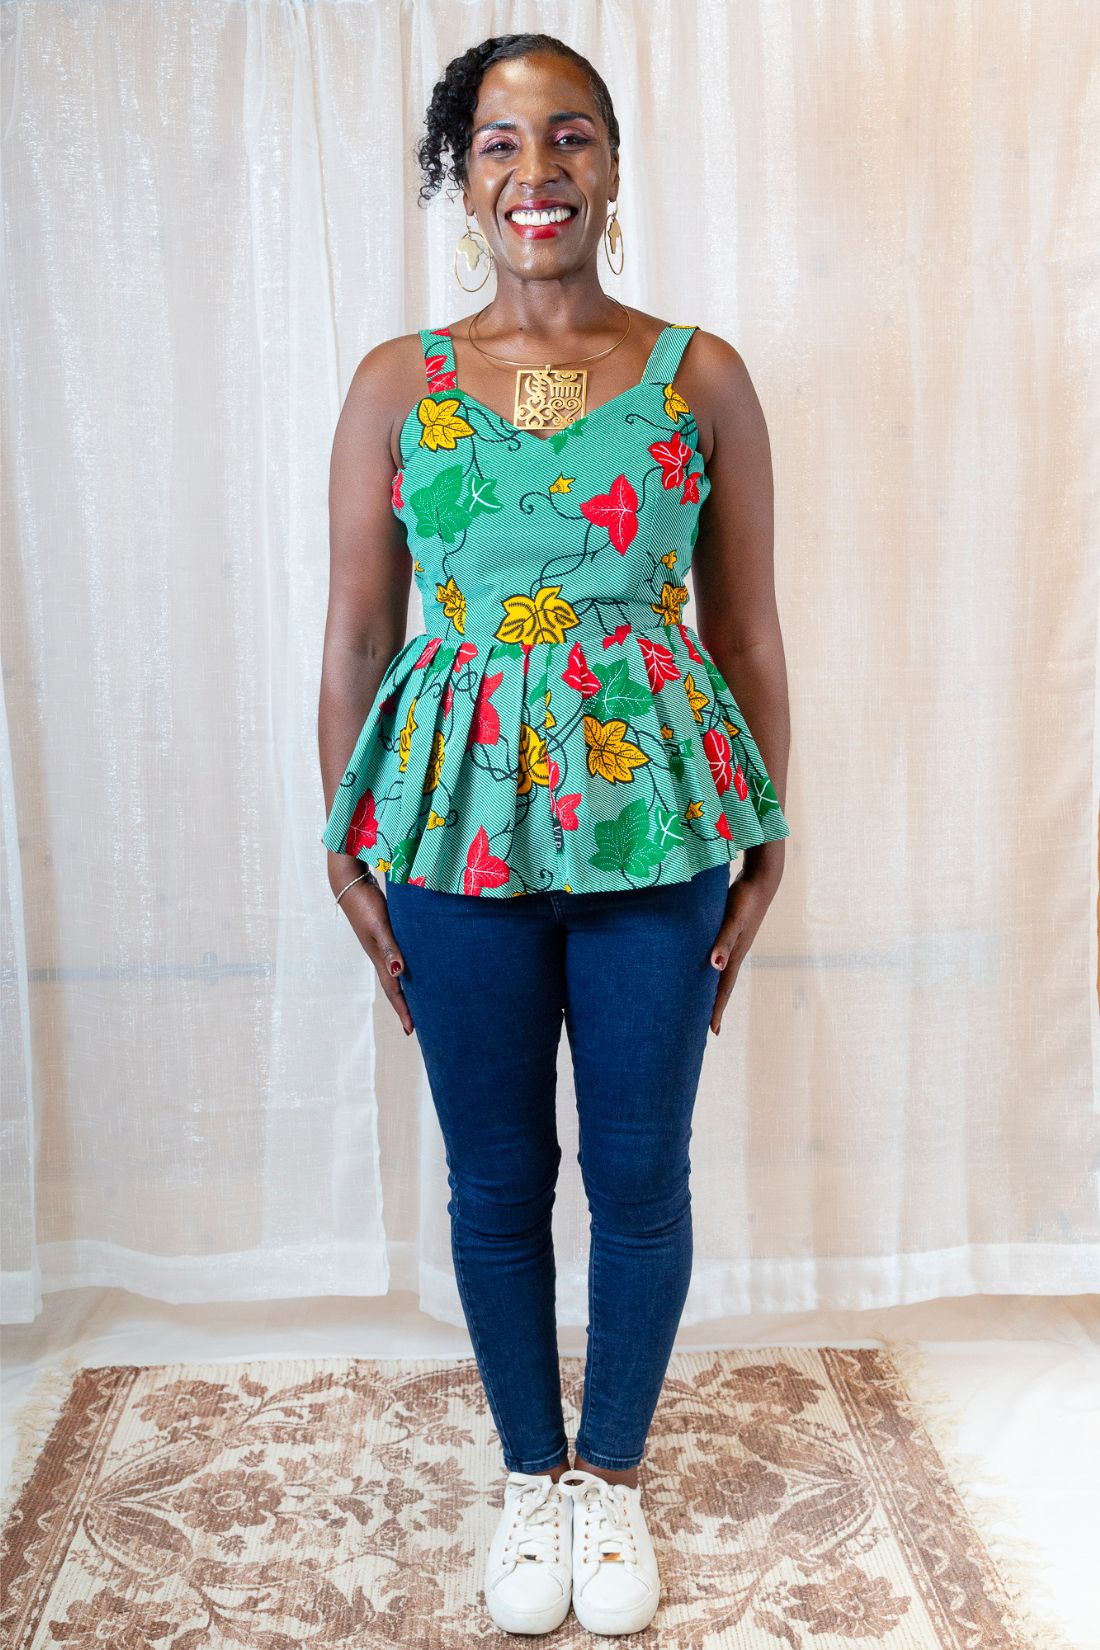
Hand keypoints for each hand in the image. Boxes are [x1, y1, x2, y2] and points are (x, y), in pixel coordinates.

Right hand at [337, 878, 413, 1035]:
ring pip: (396, 973)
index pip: (394, 991)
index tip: (410, 1031)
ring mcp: (381, 944)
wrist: (350, 883)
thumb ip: (390, 948)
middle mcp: (380, 955)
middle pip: (395, 987)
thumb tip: (399, 973)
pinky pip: (397, 957)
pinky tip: (413, 965)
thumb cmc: (365, 903)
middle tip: (416, 1024)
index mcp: (379, 958)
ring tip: (419, 999)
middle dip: (405, 1006)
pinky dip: (406, 967)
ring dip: (406, 988)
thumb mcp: (379, 926)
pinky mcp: (384, 932)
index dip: (403, 1010)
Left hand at [708, 867, 781, 1035]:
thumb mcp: (733, 920)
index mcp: (736, 954)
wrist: (762, 878)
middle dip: (716, 1004)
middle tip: (707, 1026)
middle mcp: (737, 951)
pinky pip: (721, 955)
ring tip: (705, 999)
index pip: (724, 988)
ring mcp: (736, 941)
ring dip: (715, 986)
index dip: (717, 1009)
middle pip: (723, 984)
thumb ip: (724, 941)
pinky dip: (714, 965)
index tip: (712, 1031)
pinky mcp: (733, 930)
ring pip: (722, 970)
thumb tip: (716, 966)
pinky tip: (709, 964)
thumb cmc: (745, 898)